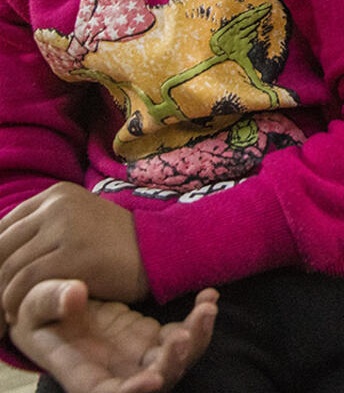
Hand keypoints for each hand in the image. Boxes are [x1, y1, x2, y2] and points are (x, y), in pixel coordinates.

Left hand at [0, 184, 147, 321]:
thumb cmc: (115, 246)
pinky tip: (17, 317)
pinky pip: (24, 283)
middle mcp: (57, 204)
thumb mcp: (76, 225)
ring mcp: (64, 226)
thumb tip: (1, 257)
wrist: (158, 250)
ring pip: (8, 268)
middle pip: (0, 248)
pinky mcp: (71, 253)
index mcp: (56, 195)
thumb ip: (41, 232)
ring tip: (2, 319)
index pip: (2, 228)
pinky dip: (13, 304)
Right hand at [10, 279, 216, 392]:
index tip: (152, 379)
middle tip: (182, 338)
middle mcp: (119, 372)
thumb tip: (74, 294)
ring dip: (197, 339)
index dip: (133, 392)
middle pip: (154, 380)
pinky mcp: (155, 337)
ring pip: (177, 360)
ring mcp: (141, 356)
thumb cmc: (42, 312)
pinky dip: (200, 318)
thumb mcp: (36, 306)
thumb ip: (50, 301)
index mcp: (84, 374)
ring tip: (206, 309)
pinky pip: (185, 333)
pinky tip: (209, 295)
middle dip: (173, 364)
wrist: (62, 304)